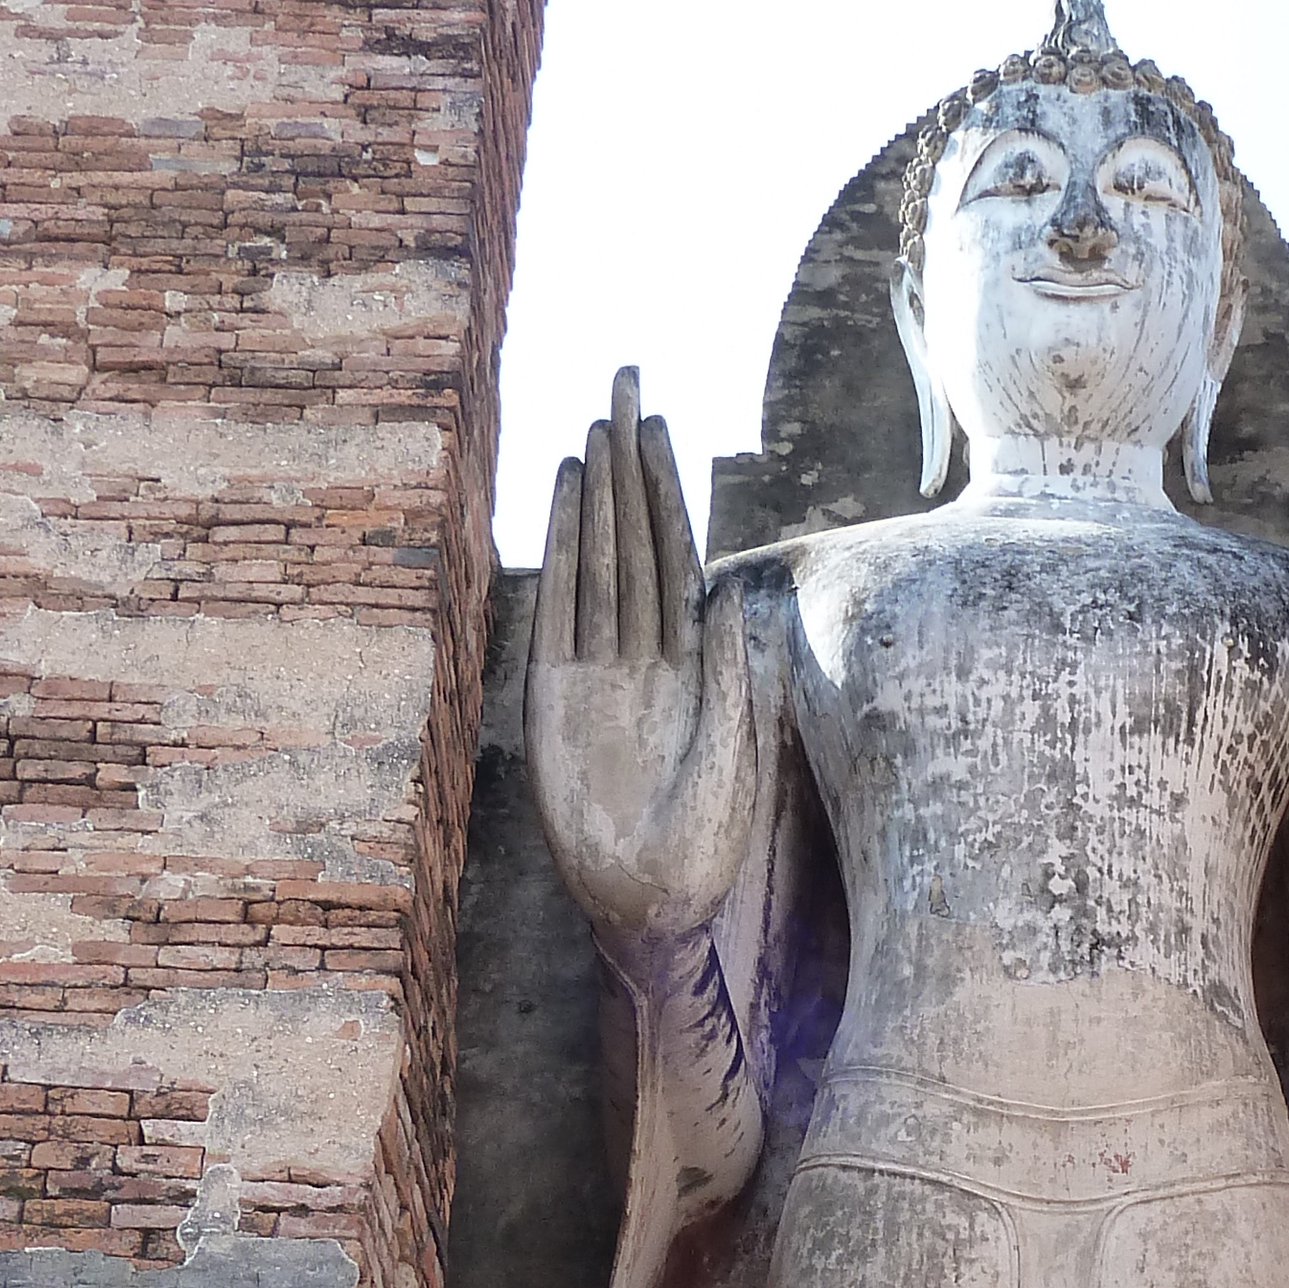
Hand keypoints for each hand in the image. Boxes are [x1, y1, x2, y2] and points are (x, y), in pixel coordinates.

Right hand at [526, 367, 756, 943]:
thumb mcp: (732, 756)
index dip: (669, 492)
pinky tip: (566, 501)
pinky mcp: (555, 695)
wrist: (651, 903)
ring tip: (596, 428)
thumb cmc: (703, 843)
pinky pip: (559, 608)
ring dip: (598, 495)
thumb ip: (728, 679)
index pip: (678, 557)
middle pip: (636, 539)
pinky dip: (562, 553)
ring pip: (599, 561)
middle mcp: (642, 653)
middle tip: (626, 383)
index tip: (662, 427)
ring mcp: (596, 669)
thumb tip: (729, 595)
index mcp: (692, 664)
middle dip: (632, 465)